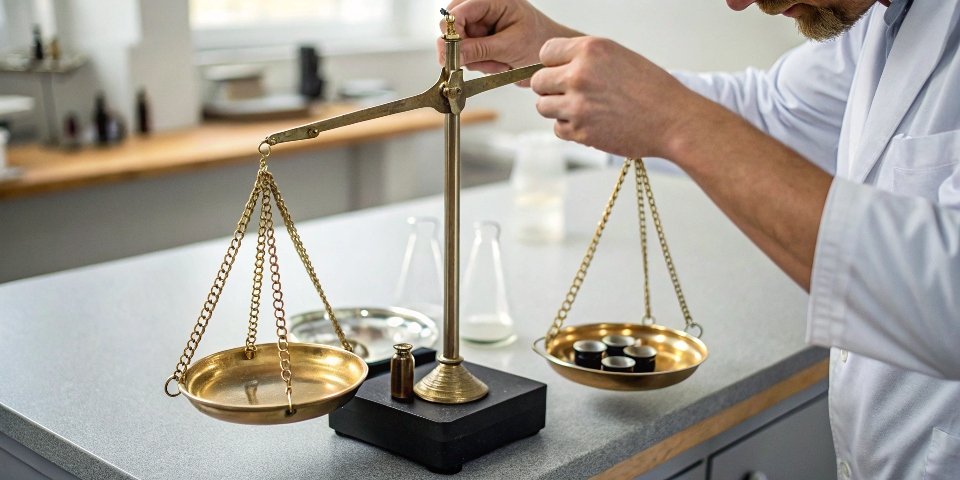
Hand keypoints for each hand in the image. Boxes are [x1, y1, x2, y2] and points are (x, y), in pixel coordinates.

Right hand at [438, 0, 580, 77]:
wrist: (552, 57)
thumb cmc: (539, 43)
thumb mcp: (510, 47)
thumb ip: (479, 50)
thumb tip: (452, 54)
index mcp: (493, 0)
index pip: (457, 12)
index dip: (451, 34)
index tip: (455, 55)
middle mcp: (483, 8)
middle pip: (451, 26)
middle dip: (464, 49)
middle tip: (484, 60)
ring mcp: (481, 23)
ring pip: (457, 43)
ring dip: (475, 59)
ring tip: (499, 62)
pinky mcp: (480, 38)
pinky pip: (466, 53)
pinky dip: (479, 63)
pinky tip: (497, 63)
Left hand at [531, 37, 702, 158]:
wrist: (672, 120)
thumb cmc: (651, 89)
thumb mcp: (618, 57)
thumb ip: (585, 58)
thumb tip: (554, 67)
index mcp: (590, 50)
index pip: (546, 52)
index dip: (553, 63)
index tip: (563, 71)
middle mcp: (579, 75)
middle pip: (538, 81)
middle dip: (551, 88)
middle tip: (571, 94)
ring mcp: (577, 105)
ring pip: (543, 106)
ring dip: (557, 109)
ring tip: (581, 109)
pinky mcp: (580, 131)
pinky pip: (558, 128)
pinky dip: (569, 128)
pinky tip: (590, 123)